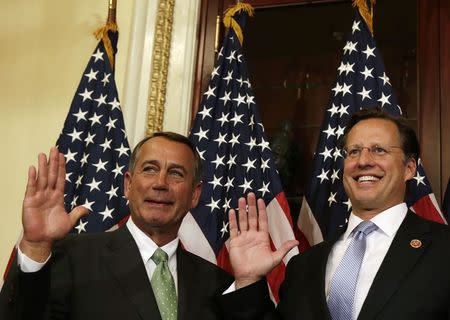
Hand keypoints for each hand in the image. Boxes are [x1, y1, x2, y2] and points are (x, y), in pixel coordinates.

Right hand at [20, 147, 87, 261]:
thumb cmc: (54, 231)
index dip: (62, 167)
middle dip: (53, 162)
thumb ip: (77, 213)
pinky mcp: (29, 201)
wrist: (42, 240)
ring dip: (43, 166)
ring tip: (43, 154)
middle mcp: (48, 194)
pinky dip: (32, 178)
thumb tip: (88, 209)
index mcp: (58, 196)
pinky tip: (33, 168)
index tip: (62, 156)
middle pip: (52, 175)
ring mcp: (39, 196)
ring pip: (42, 178)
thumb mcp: (70, 221)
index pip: (61, 178)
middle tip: (54, 149)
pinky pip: (31, 187)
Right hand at [228, 193, 297, 288]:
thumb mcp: (276, 258)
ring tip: (241, 199)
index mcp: (263, 237)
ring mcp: (243, 237)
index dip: (261, 210)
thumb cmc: (262, 268)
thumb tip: (297, 242)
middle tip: (250, 194)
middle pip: (252, 217)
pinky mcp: (235, 241)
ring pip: (243, 220)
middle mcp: (253, 235)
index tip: (261, 200)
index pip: (262, 220)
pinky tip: (232, 211)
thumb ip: (284, 248)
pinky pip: (233, 228)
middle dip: (251, 206)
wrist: (249, 276)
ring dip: (242, 210)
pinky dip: (232, 220)